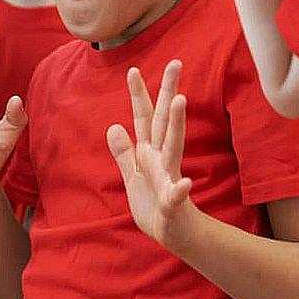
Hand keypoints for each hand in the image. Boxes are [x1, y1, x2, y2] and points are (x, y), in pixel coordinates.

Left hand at [107, 60, 195, 251]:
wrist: (175, 236)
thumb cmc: (154, 206)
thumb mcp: (133, 176)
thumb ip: (124, 153)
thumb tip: (113, 126)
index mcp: (149, 153)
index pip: (144, 118)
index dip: (138, 95)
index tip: (132, 69)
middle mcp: (162, 159)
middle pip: (163, 120)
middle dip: (168, 91)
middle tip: (175, 63)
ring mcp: (170, 178)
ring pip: (173, 146)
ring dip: (176, 124)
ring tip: (180, 101)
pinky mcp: (173, 203)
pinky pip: (176, 195)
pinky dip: (180, 190)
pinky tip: (185, 185)